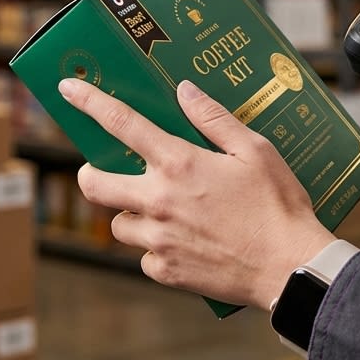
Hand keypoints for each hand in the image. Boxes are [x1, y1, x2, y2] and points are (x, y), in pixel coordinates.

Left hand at [59, 78, 334, 310]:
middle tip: (104, 171)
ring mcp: (159, 240)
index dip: (90, 102)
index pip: (122, 124)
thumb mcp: (256, 151)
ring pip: (120, 225)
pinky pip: (145, 257)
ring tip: (165, 212)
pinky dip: (157, 249)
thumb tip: (185, 91)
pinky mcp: (166, 271)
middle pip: (94, 184)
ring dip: (133, 214)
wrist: (290, 267)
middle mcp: (159, 201)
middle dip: (91, 173)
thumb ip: (215, 119)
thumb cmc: (279, 206)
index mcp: (180, 164)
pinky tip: (186, 242)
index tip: (68, 88)